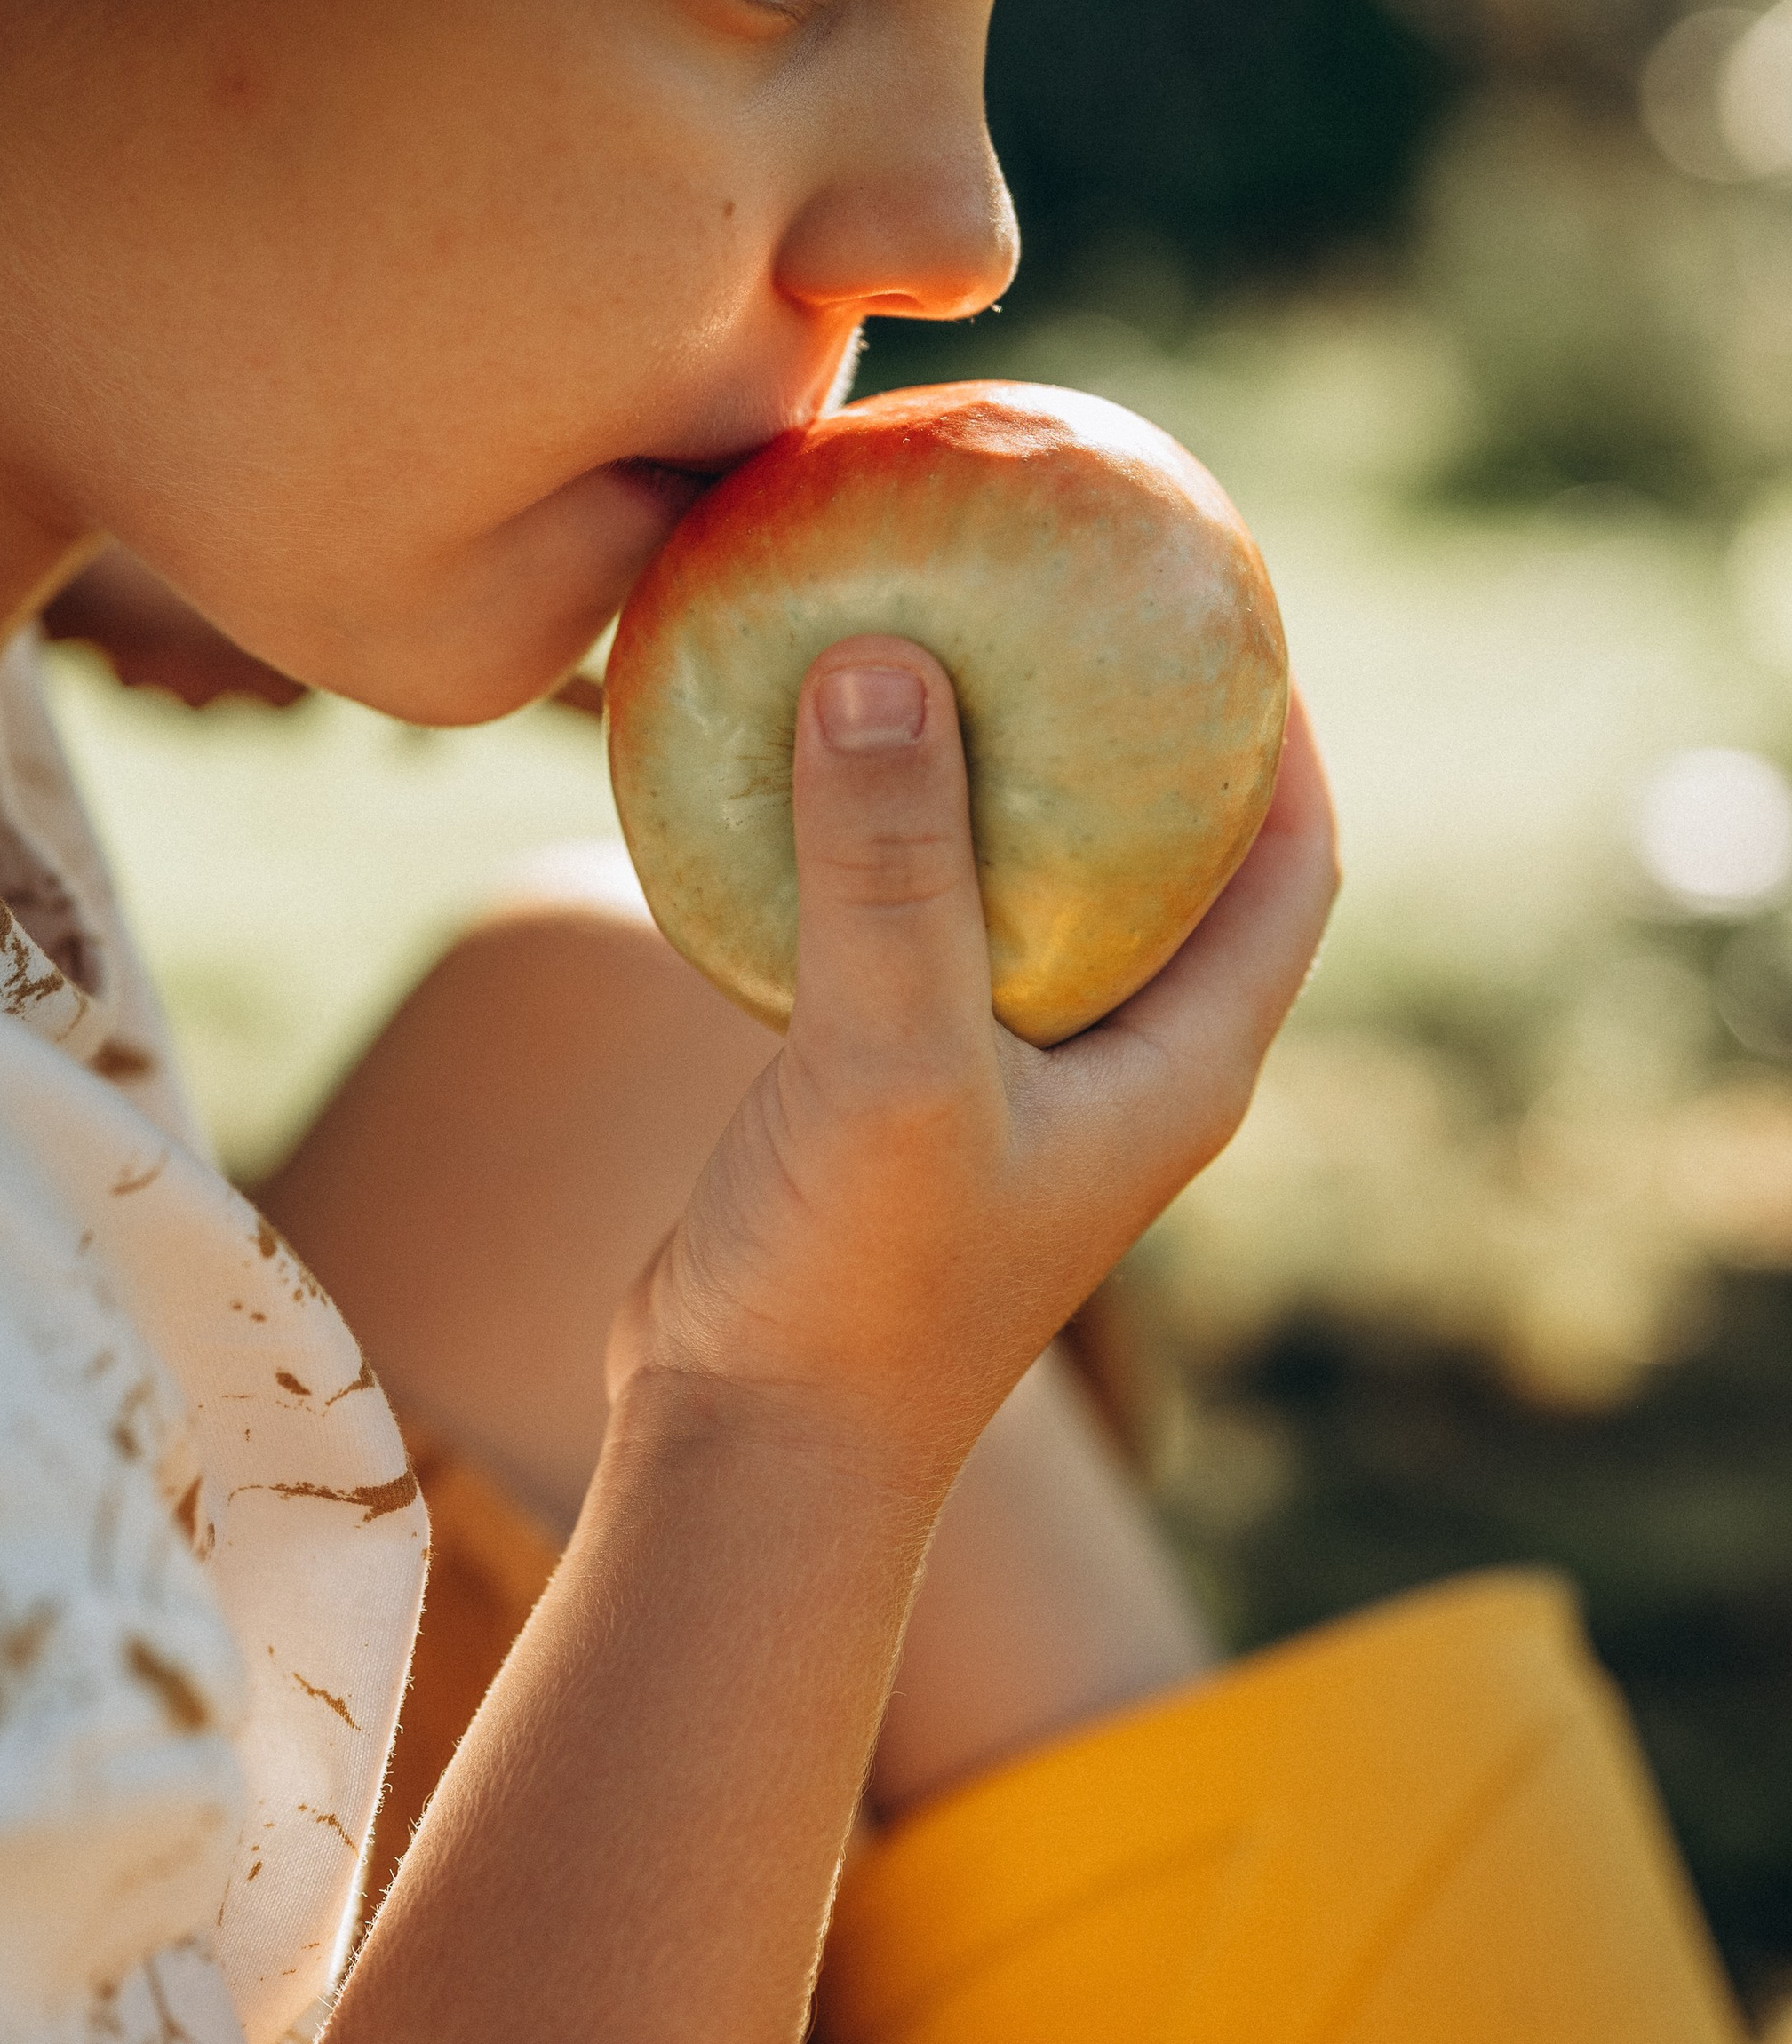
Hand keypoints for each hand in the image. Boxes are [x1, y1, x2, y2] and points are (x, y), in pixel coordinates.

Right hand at [609, 636, 1336, 1494]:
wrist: (752, 1452)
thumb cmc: (859, 1289)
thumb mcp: (889, 1064)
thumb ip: (891, 872)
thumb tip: (885, 659)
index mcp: (1181, 1066)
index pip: (1292, 866)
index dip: (1286, 733)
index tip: (1230, 603)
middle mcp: (1114, 1069)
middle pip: (1166, 860)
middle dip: (1132, 731)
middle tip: (1065, 591)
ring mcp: (1004, 1085)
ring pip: (1026, 893)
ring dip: (993, 780)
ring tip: (931, 643)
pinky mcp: (895, 1094)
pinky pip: (907, 930)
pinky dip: (876, 844)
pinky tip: (797, 764)